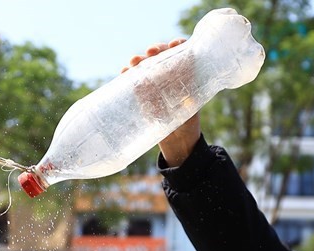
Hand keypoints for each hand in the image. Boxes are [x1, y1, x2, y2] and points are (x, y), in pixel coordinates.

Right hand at [124, 39, 201, 167]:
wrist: (177, 142)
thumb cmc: (187, 124)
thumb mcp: (188, 112)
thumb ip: (184, 105)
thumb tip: (186, 101)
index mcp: (185, 75)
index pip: (182, 52)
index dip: (178, 45)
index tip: (173, 45)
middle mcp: (169, 75)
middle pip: (162, 55)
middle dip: (156, 50)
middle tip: (151, 52)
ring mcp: (154, 82)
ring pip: (146, 65)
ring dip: (139, 60)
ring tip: (134, 62)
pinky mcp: (143, 92)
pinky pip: (135, 79)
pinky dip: (129, 73)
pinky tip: (125, 72)